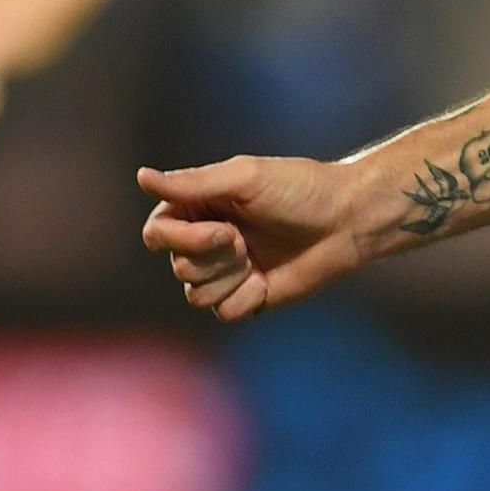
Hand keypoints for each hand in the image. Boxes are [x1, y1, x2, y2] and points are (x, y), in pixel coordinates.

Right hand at [138, 156, 374, 321]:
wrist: (347, 220)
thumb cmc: (299, 189)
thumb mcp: (244, 178)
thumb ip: (192, 184)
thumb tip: (142, 178)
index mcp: (200, 207)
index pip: (157, 234)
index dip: (178, 239)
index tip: (221, 230)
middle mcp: (207, 241)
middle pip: (178, 267)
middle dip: (211, 256)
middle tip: (244, 240)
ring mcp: (227, 272)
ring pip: (195, 294)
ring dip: (227, 277)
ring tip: (254, 257)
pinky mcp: (248, 298)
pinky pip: (224, 312)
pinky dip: (244, 298)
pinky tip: (266, 280)